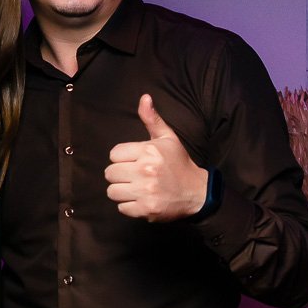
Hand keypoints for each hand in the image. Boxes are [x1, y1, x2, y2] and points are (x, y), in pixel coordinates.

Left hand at [104, 94, 207, 221]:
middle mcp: (146, 170)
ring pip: (112, 191)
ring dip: (122, 191)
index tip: (134, 161)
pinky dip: (129, 206)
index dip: (122, 158)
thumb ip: (152, 119)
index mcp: (149, 151)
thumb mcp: (168, 138)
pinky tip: (141, 199)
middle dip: (120, 174)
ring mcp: (146, 191)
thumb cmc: (179, 163)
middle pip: (110, 173)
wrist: (197, 192)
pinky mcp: (146, 209)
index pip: (114, 154)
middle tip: (134, 175)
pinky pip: (121, 207)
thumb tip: (144, 97)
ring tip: (136, 188)